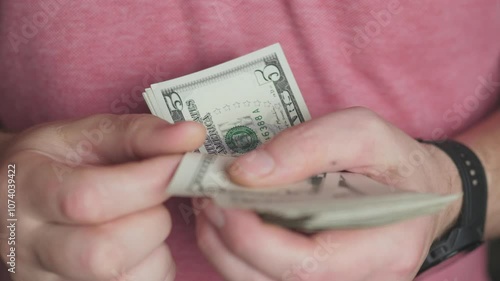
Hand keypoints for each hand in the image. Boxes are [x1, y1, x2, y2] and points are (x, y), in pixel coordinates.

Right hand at [0, 114, 204, 280]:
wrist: (18, 195)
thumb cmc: (57, 162)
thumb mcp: (87, 134)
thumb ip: (139, 133)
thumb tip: (192, 134)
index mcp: (29, 190)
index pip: (88, 199)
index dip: (147, 183)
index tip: (178, 165)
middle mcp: (31, 245)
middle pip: (106, 253)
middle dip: (152, 220)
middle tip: (153, 198)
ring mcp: (48, 279)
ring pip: (124, 280)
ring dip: (155, 248)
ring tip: (141, 220)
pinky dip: (152, 267)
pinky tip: (138, 244)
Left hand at [195, 107, 462, 280]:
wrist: (415, 191)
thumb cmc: (394, 161)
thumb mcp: (361, 133)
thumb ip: (306, 147)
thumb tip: (244, 172)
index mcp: (384, 248)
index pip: (306, 263)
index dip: (252, 238)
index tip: (219, 198)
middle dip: (227, 243)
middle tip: (204, 199)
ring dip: (225, 251)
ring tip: (210, 208)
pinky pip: (269, 279)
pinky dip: (239, 256)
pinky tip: (229, 224)